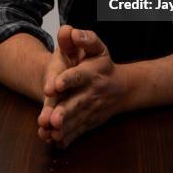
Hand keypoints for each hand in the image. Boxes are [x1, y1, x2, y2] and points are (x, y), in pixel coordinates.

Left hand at [37, 28, 125, 147]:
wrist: (121, 87)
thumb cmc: (101, 63)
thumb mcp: (95, 47)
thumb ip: (83, 38)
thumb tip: (70, 31)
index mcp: (93, 71)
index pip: (79, 74)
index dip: (67, 79)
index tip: (54, 84)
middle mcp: (92, 91)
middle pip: (77, 102)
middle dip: (64, 111)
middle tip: (52, 118)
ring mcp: (91, 108)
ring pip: (77, 120)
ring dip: (64, 128)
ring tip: (50, 132)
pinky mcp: (90, 121)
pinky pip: (79, 131)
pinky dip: (68, 138)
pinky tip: (56, 141)